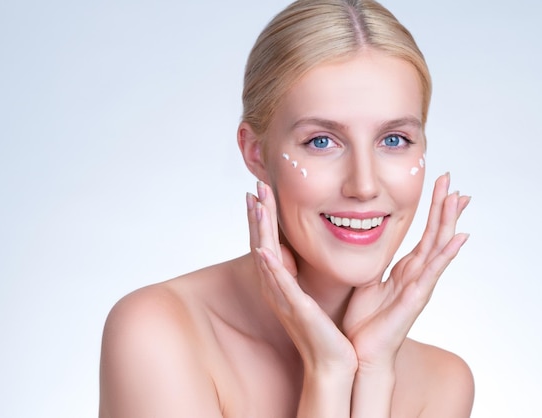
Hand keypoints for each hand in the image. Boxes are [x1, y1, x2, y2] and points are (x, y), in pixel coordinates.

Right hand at [247, 181, 356, 373]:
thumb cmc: (325, 331)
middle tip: (255, 187)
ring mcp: (283, 298)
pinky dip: (271, 266)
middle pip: (261, 244)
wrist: (332, 363)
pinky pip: (281, 285)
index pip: (268, 243)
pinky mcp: (296, 309)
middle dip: (258, 215)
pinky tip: (264, 250)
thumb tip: (307, 254)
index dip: (263, 218)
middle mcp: (276, 288)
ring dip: (260, 230)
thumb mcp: (312, 294)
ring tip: (257, 205)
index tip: (262, 192)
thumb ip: (306, 274)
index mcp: (281, 283)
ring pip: (266, 257)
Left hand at [342, 173, 469, 369]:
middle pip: (435, 234)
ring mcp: (419, 286)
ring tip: (458, 198)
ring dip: (448, 221)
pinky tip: (460, 238)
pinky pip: (433, 272)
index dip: (432, 211)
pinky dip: (446, 254)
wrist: (362, 352)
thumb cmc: (365, 321)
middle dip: (443, 206)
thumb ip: (375, 264)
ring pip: (438, 247)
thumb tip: (367, 242)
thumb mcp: (367, 282)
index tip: (440, 187)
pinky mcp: (415, 298)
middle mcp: (416, 275)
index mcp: (404, 270)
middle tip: (450, 179)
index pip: (424, 235)